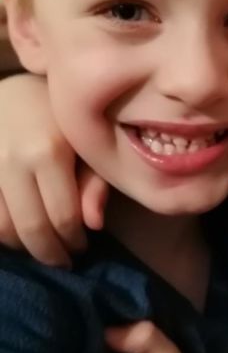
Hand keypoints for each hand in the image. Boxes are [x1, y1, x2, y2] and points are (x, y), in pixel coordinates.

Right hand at [0, 74, 106, 265]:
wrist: (11, 91)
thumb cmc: (57, 118)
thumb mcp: (86, 144)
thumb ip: (94, 184)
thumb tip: (93, 227)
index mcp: (48, 153)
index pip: (63, 217)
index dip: (73, 241)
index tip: (81, 248)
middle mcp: (11, 162)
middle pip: (29, 228)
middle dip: (49, 253)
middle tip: (62, 260)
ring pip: (0, 229)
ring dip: (21, 247)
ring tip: (39, 247)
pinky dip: (0, 232)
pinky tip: (15, 233)